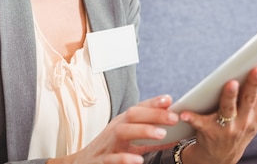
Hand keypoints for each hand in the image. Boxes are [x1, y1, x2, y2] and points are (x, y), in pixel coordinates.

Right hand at [49, 95, 178, 163]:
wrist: (82, 163)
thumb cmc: (109, 150)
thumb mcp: (129, 141)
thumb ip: (149, 137)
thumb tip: (173, 132)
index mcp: (122, 122)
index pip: (138, 108)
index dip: (153, 103)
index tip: (169, 99)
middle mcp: (115, 129)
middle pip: (133, 116)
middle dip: (154, 115)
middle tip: (174, 118)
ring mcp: (108, 144)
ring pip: (123, 132)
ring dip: (143, 131)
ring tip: (162, 134)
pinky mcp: (101, 161)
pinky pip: (113, 159)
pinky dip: (125, 159)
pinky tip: (138, 160)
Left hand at [179, 56, 256, 163]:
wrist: (219, 157)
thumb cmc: (241, 128)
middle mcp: (246, 119)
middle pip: (251, 98)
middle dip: (255, 84)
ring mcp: (228, 127)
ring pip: (228, 109)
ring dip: (230, 97)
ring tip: (230, 84)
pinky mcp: (209, 132)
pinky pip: (200, 123)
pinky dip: (193, 117)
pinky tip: (185, 112)